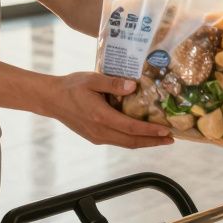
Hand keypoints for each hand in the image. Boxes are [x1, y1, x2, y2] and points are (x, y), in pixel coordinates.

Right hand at [40, 73, 174, 148]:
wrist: (52, 99)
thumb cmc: (72, 86)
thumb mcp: (92, 79)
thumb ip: (113, 83)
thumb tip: (133, 86)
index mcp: (101, 117)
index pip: (131, 128)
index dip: (151, 131)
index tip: (166, 131)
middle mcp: (100, 131)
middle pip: (132, 142)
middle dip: (153, 142)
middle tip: (171, 138)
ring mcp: (97, 137)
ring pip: (125, 144)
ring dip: (144, 142)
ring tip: (160, 138)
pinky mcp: (94, 137)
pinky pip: (117, 141)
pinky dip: (132, 139)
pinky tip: (139, 133)